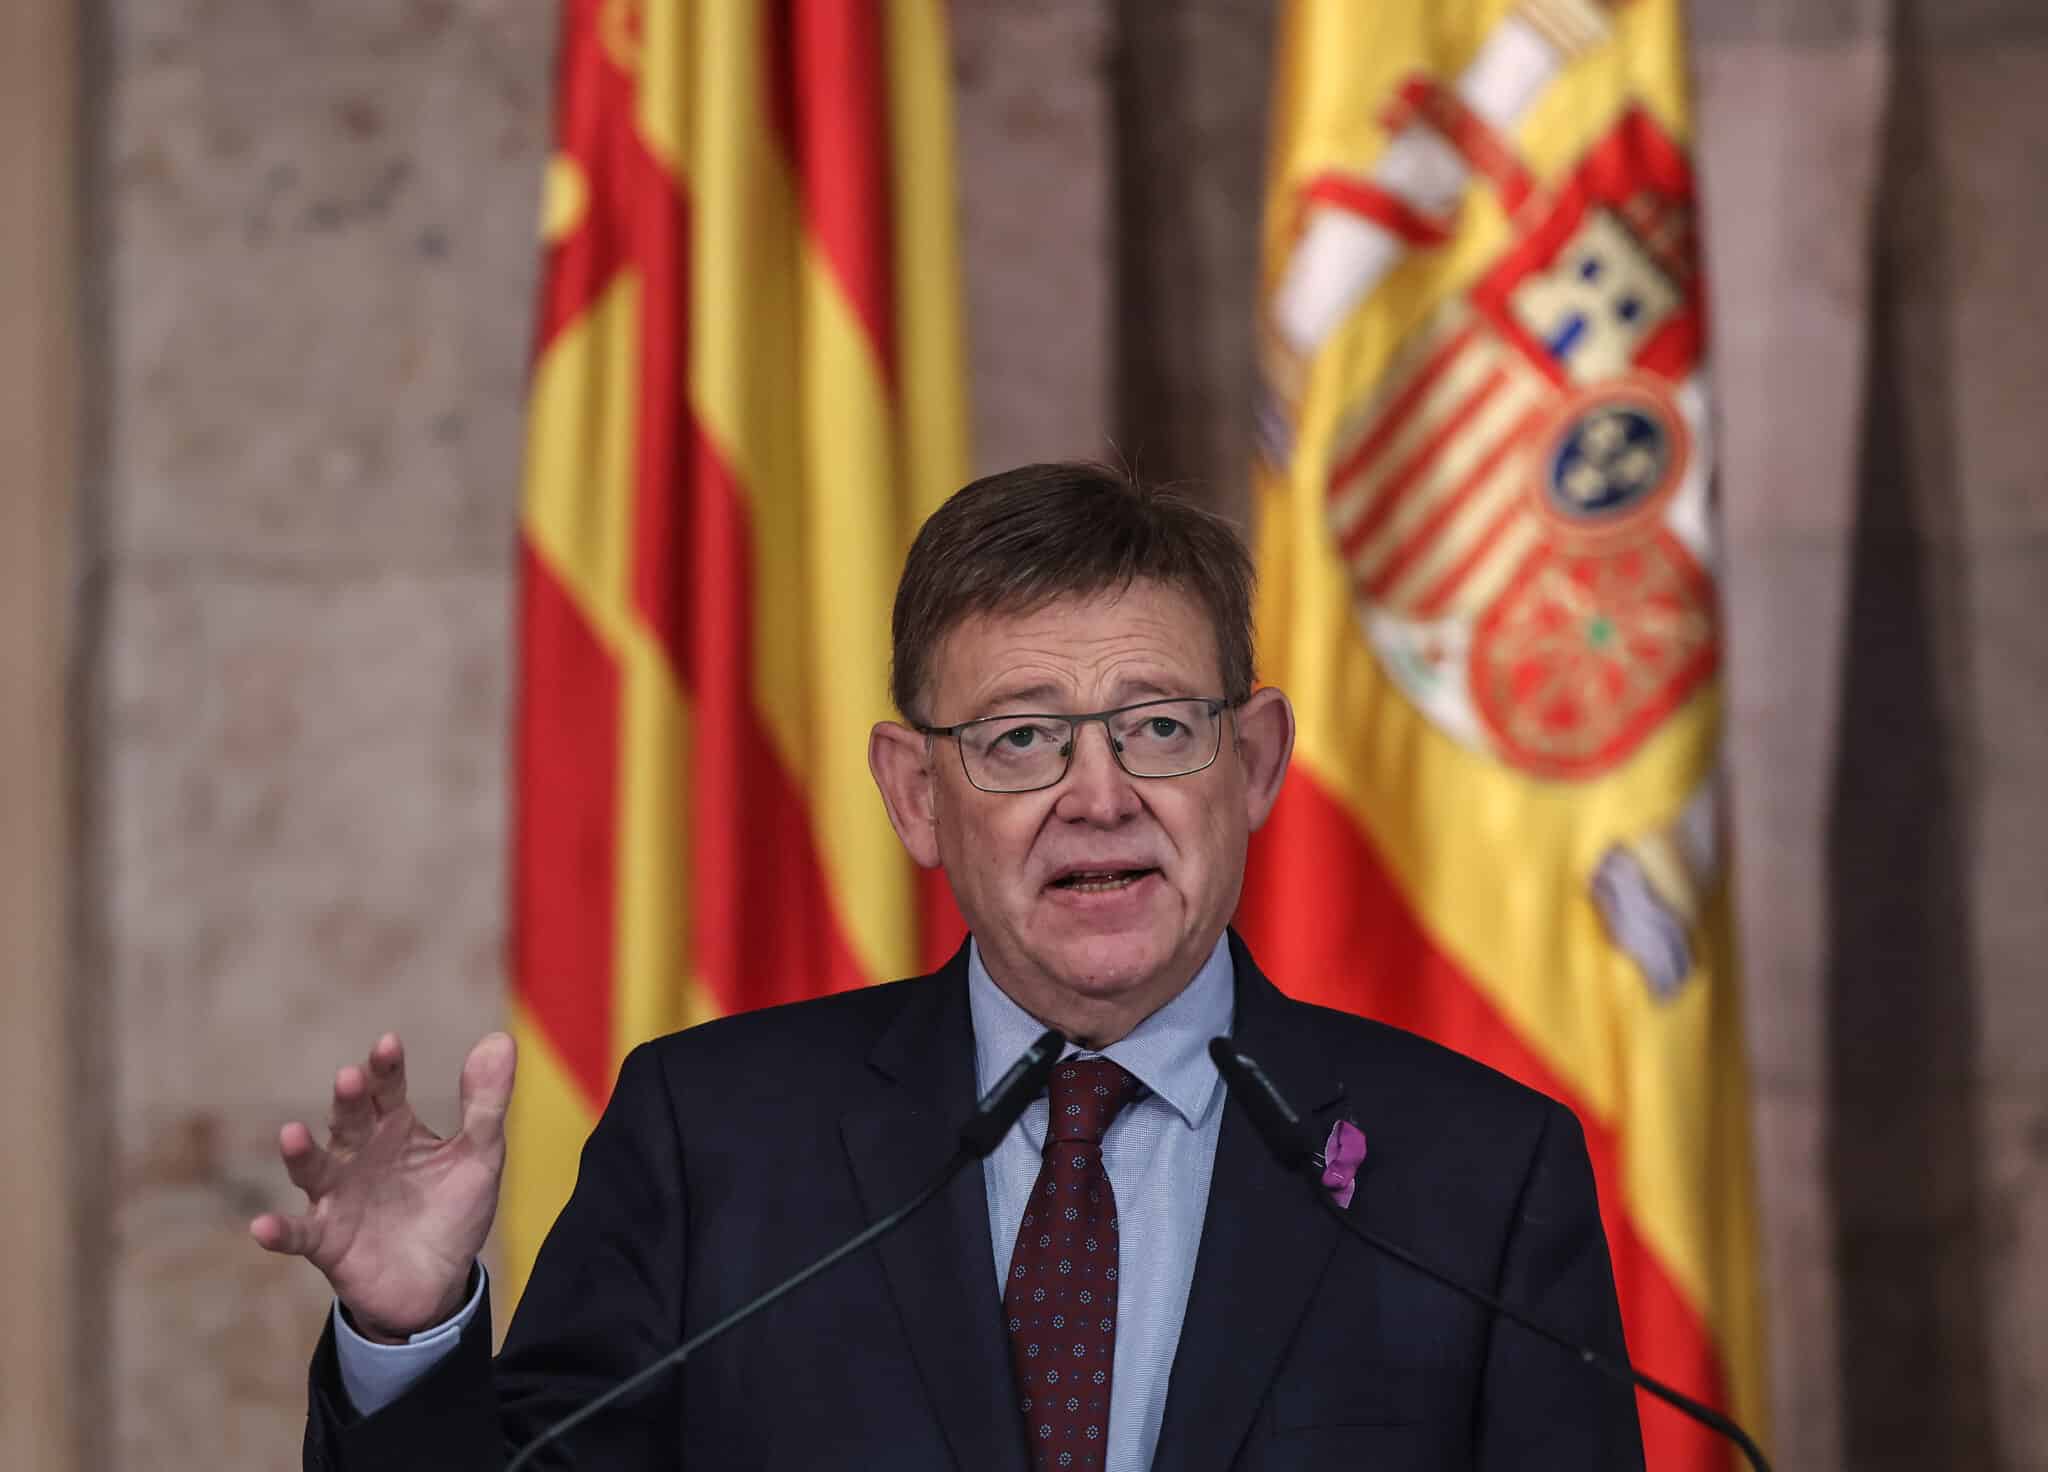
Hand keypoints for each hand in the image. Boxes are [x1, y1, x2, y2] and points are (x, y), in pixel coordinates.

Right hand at [251, 1031, 515, 1341]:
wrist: (439, 1283)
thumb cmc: (452, 1210)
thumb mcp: (480, 1156)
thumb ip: (486, 1102)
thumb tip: (500, 1038)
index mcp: (394, 1128)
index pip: (387, 1090)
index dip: (386, 1068)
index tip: (388, 1044)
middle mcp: (359, 1155)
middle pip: (349, 1121)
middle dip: (348, 1100)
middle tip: (349, 1078)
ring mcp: (338, 1197)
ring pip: (315, 1169)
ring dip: (302, 1153)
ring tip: (291, 1133)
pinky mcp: (326, 1242)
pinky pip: (299, 1234)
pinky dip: (280, 1231)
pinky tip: (263, 1225)